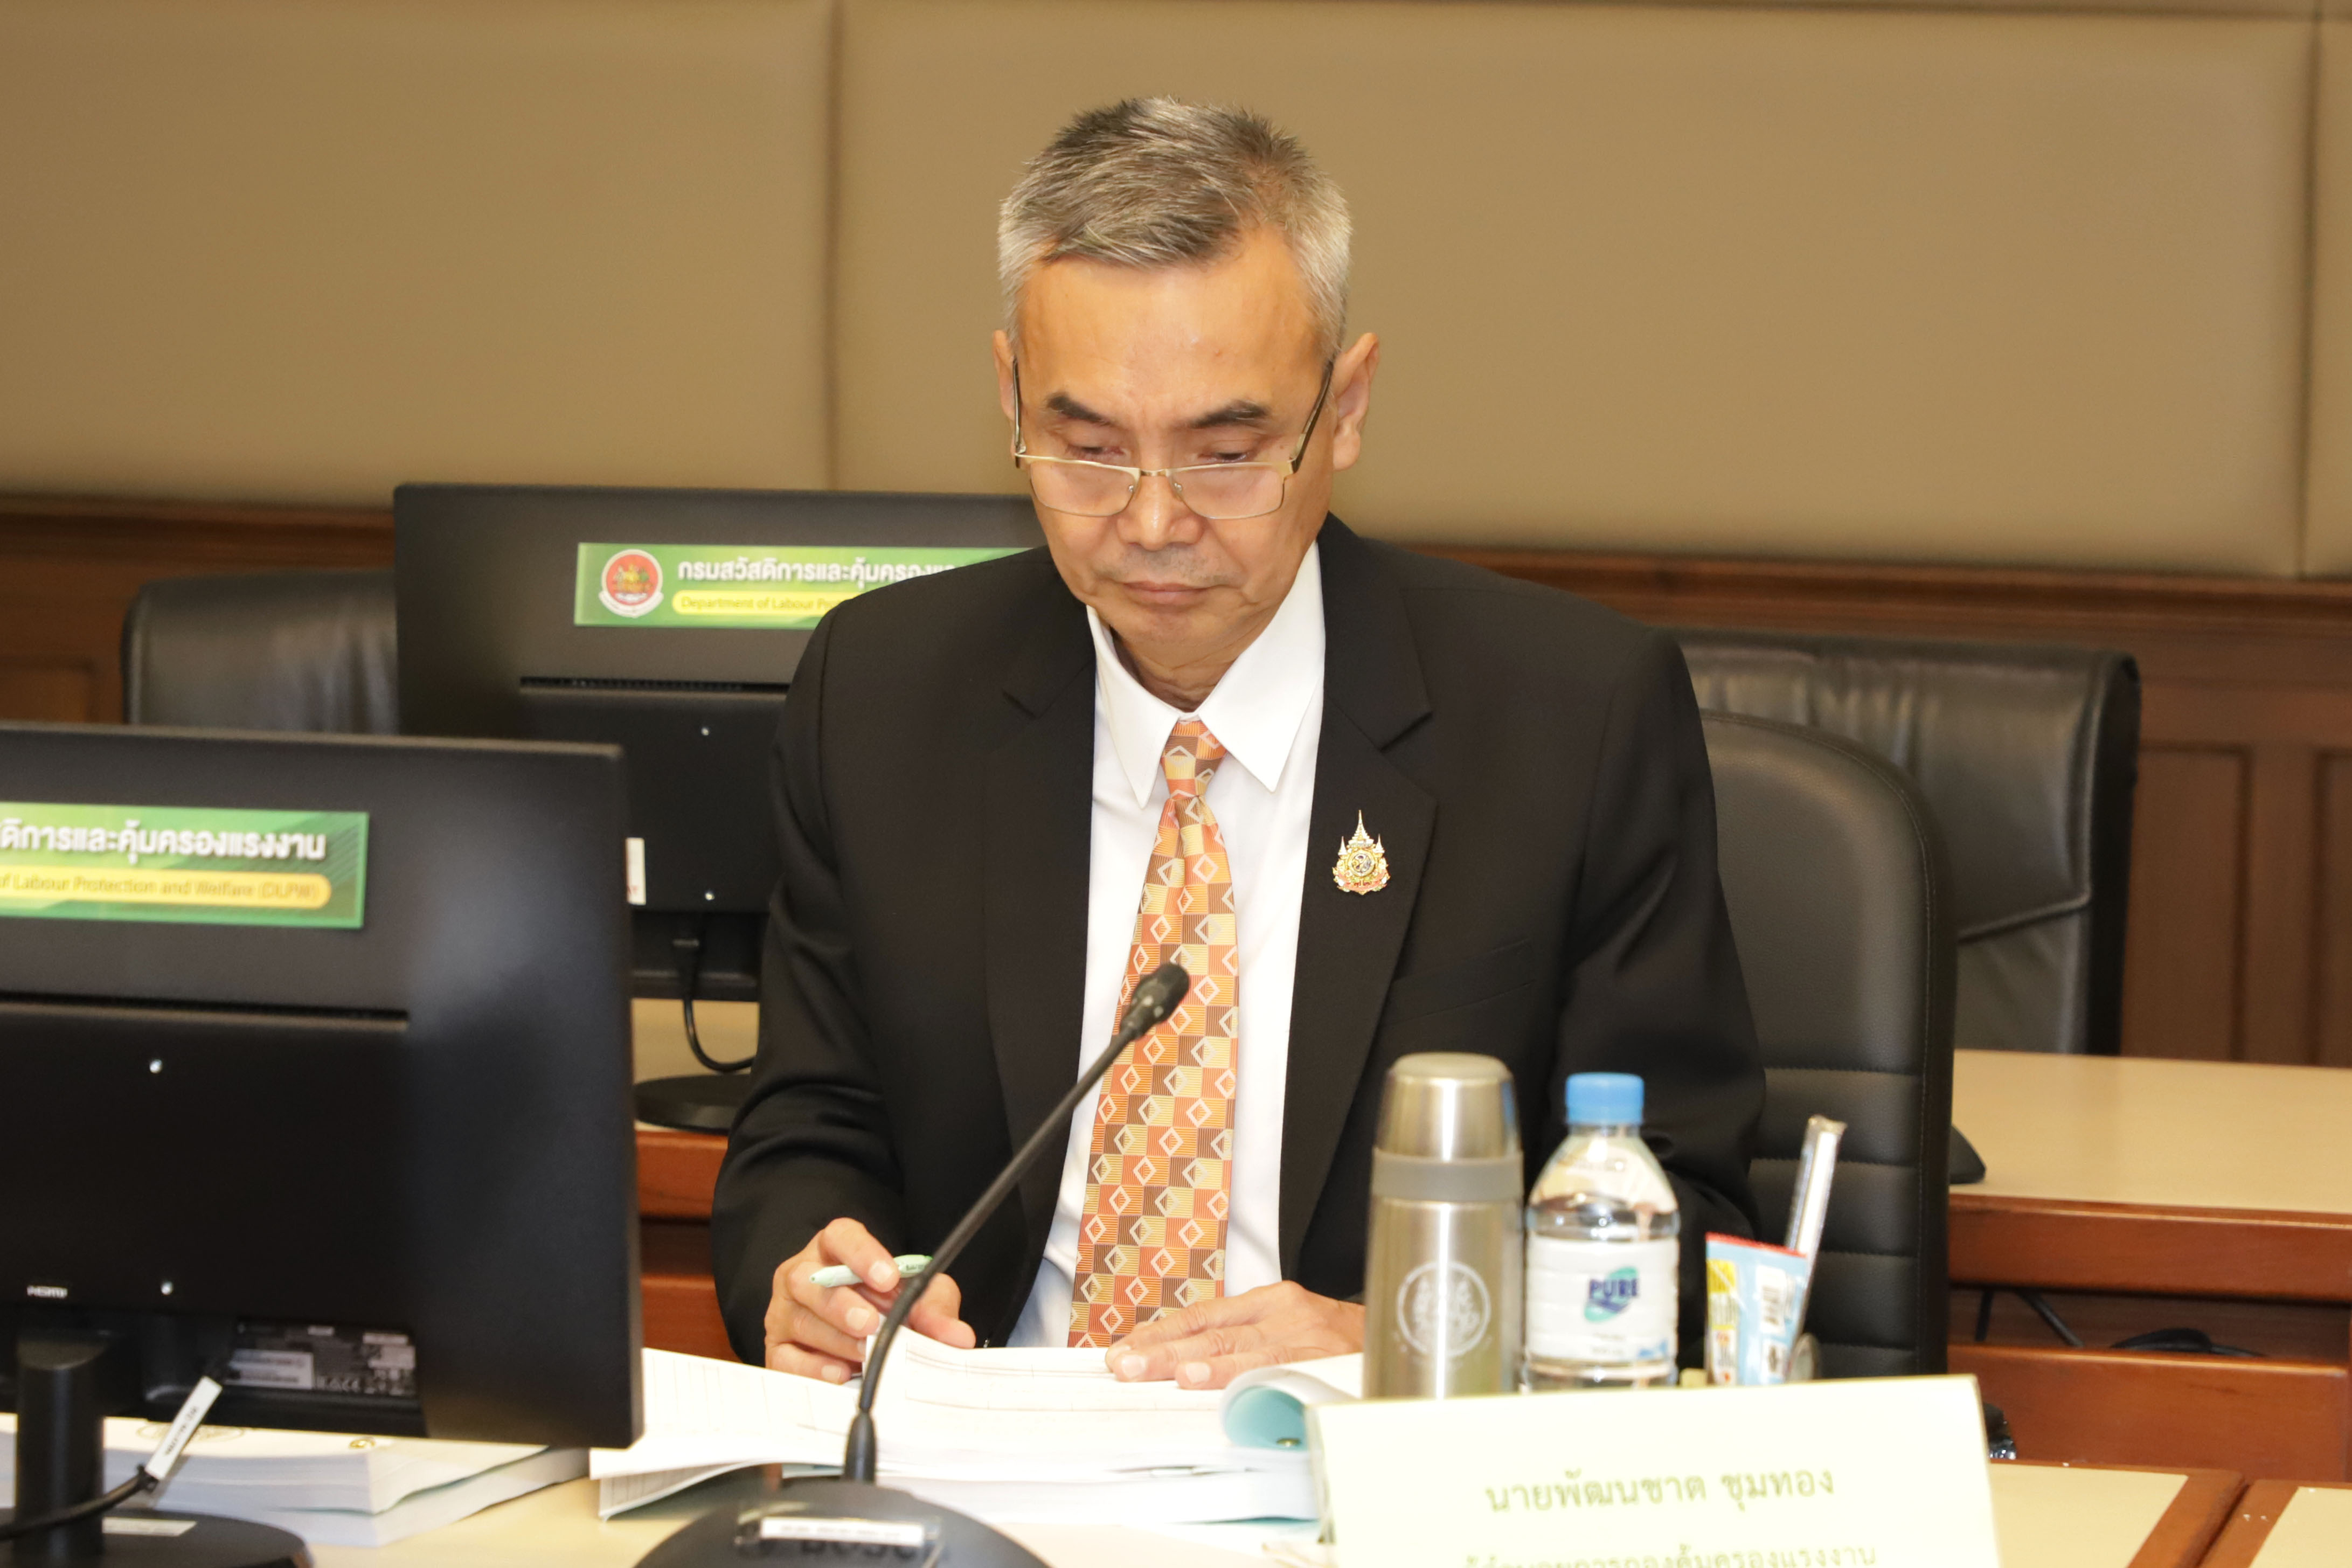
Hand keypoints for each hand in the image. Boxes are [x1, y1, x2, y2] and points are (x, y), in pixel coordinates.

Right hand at [763, 1217, 975, 1381]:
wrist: (854, 1332)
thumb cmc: (882, 1304)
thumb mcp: (915, 1297)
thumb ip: (934, 1309)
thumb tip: (958, 1337)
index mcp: (834, 1249)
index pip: (841, 1237)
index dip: (862, 1254)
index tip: (888, 1276)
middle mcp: (802, 1275)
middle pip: (809, 1281)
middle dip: (840, 1304)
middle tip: (871, 1324)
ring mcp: (785, 1312)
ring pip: (799, 1320)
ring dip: (835, 1340)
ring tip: (864, 1354)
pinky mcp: (777, 1349)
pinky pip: (785, 1359)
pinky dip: (813, 1369)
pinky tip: (839, 1374)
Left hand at [1105, 1282, 1364, 1389]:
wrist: (1406, 1337)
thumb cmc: (1340, 1344)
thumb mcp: (1290, 1329)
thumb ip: (1245, 1343)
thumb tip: (1184, 1367)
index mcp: (1271, 1302)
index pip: (1205, 1315)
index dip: (1163, 1332)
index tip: (1126, 1348)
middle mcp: (1286, 1311)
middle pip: (1214, 1330)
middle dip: (1165, 1349)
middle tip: (1125, 1364)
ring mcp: (1306, 1335)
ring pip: (1241, 1348)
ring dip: (1195, 1362)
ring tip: (1161, 1371)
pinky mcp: (1326, 1358)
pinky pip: (1278, 1369)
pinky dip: (1243, 1376)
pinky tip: (1215, 1381)